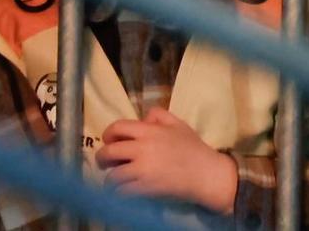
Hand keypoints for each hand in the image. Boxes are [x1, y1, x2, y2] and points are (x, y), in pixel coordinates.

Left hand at [96, 108, 237, 211]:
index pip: (118, 127)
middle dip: (102, 159)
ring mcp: (142, 169)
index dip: (108, 134)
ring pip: (112, 176)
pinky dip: (118, 193)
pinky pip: (121, 192)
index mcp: (150, 131)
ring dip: (110, 180)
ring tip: (115, 182)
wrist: (206, 173)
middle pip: (109, 152)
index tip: (109, 142)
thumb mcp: (180, 125)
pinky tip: (123, 192)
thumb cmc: (194, 148)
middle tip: (105, 164)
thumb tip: (143, 118)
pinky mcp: (144, 188)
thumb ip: (160, 116)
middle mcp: (142, 148)